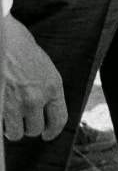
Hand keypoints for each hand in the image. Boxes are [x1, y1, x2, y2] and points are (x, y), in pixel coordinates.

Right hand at [3, 17, 66, 140]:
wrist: (3, 36)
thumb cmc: (20, 46)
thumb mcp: (43, 66)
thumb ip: (46, 87)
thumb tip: (44, 108)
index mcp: (53, 85)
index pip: (59, 119)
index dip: (52, 131)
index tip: (47, 134)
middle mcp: (36, 97)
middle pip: (35, 129)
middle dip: (29, 126)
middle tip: (23, 120)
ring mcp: (15, 102)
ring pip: (16, 132)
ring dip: (13, 128)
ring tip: (10, 118)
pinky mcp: (0, 106)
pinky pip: (2, 126)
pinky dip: (1, 124)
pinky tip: (2, 115)